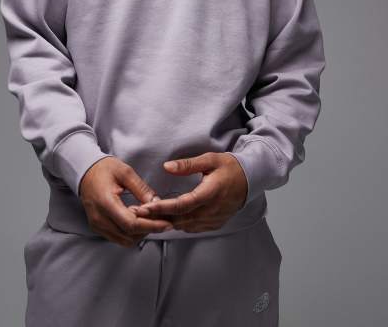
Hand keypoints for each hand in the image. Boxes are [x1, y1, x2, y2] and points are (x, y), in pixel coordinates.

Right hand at [79, 157, 173, 246]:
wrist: (85, 171)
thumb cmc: (104, 169)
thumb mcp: (125, 172)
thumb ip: (141, 189)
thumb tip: (157, 203)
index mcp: (105, 202)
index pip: (130, 224)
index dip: (151, 226)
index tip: (167, 223)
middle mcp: (99, 218)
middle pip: (129, 235)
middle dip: (149, 229)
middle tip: (163, 220)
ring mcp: (97, 225)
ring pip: (125, 240)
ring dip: (141, 233)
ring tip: (152, 219)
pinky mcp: (98, 227)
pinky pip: (119, 237)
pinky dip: (132, 233)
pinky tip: (139, 220)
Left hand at [132, 153, 247, 232]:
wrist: (251, 180)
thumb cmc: (230, 167)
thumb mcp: (209, 160)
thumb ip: (187, 165)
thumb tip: (166, 167)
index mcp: (209, 193)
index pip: (181, 205)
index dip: (161, 208)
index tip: (144, 208)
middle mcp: (211, 210)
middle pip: (179, 219)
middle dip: (157, 217)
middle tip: (137, 213)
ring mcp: (214, 220)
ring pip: (185, 226)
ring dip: (167, 222)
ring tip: (147, 217)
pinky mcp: (215, 223)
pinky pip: (193, 228)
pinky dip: (180, 224)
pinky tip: (169, 219)